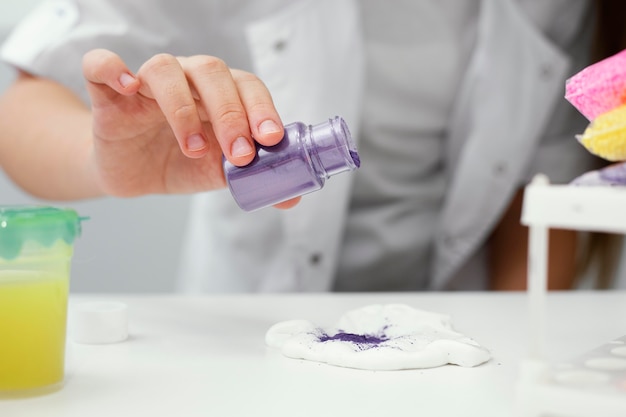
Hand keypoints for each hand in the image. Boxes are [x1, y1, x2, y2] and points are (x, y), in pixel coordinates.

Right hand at [82, 49, 285, 196]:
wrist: (135, 173)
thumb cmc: (181, 162)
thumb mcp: (220, 172)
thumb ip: (253, 177)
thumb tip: (292, 197)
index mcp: (220, 93)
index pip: (247, 86)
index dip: (261, 109)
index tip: (271, 139)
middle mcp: (188, 79)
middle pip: (212, 72)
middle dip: (230, 113)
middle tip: (239, 154)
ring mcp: (147, 83)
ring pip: (165, 69)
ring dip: (183, 108)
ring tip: (194, 148)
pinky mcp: (109, 94)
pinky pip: (101, 65)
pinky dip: (112, 69)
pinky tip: (128, 88)